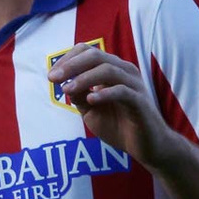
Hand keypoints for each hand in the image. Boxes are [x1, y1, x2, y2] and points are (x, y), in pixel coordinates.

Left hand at [47, 43, 174, 169]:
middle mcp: (124, 71)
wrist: (147, 147)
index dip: (68, 59)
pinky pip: (122, 91)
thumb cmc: (119, 126)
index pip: (88, 52)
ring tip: (67, 90)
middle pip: (96, 56)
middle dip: (71, 65)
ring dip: (84, 78)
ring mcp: (134, 84)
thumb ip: (78, 95)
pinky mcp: (140, 101)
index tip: (51, 75)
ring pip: (108, 70)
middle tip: (54, 78)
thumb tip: (63, 83)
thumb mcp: (90, 110)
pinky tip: (90, 100)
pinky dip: (104, 93)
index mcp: (112, 69)